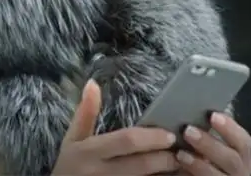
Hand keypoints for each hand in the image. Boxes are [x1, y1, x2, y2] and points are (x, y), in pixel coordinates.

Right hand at [52, 80, 180, 174]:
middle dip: (165, 159)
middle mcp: (101, 173)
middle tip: (181, 152)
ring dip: (166, 174)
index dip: (152, 137)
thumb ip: (85, 113)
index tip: (170, 134)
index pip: (126, 141)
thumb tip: (93, 83)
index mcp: (89, 152)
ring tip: (182, 165)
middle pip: (141, 165)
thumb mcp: (72, 140)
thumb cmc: (69, 166)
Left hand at [176, 112, 250, 174]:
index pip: (243, 141)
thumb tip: (195, 111)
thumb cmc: (205, 156)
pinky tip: (177, 170)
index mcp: (241, 156)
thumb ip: (208, 132)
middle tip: (188, 131)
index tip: (212, 115)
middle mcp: (239, 171)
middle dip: (210, 145)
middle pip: (231, 160)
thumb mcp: (212, 144)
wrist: (200, 173)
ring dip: (199, 165)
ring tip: (180, 153)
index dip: (230, 128)